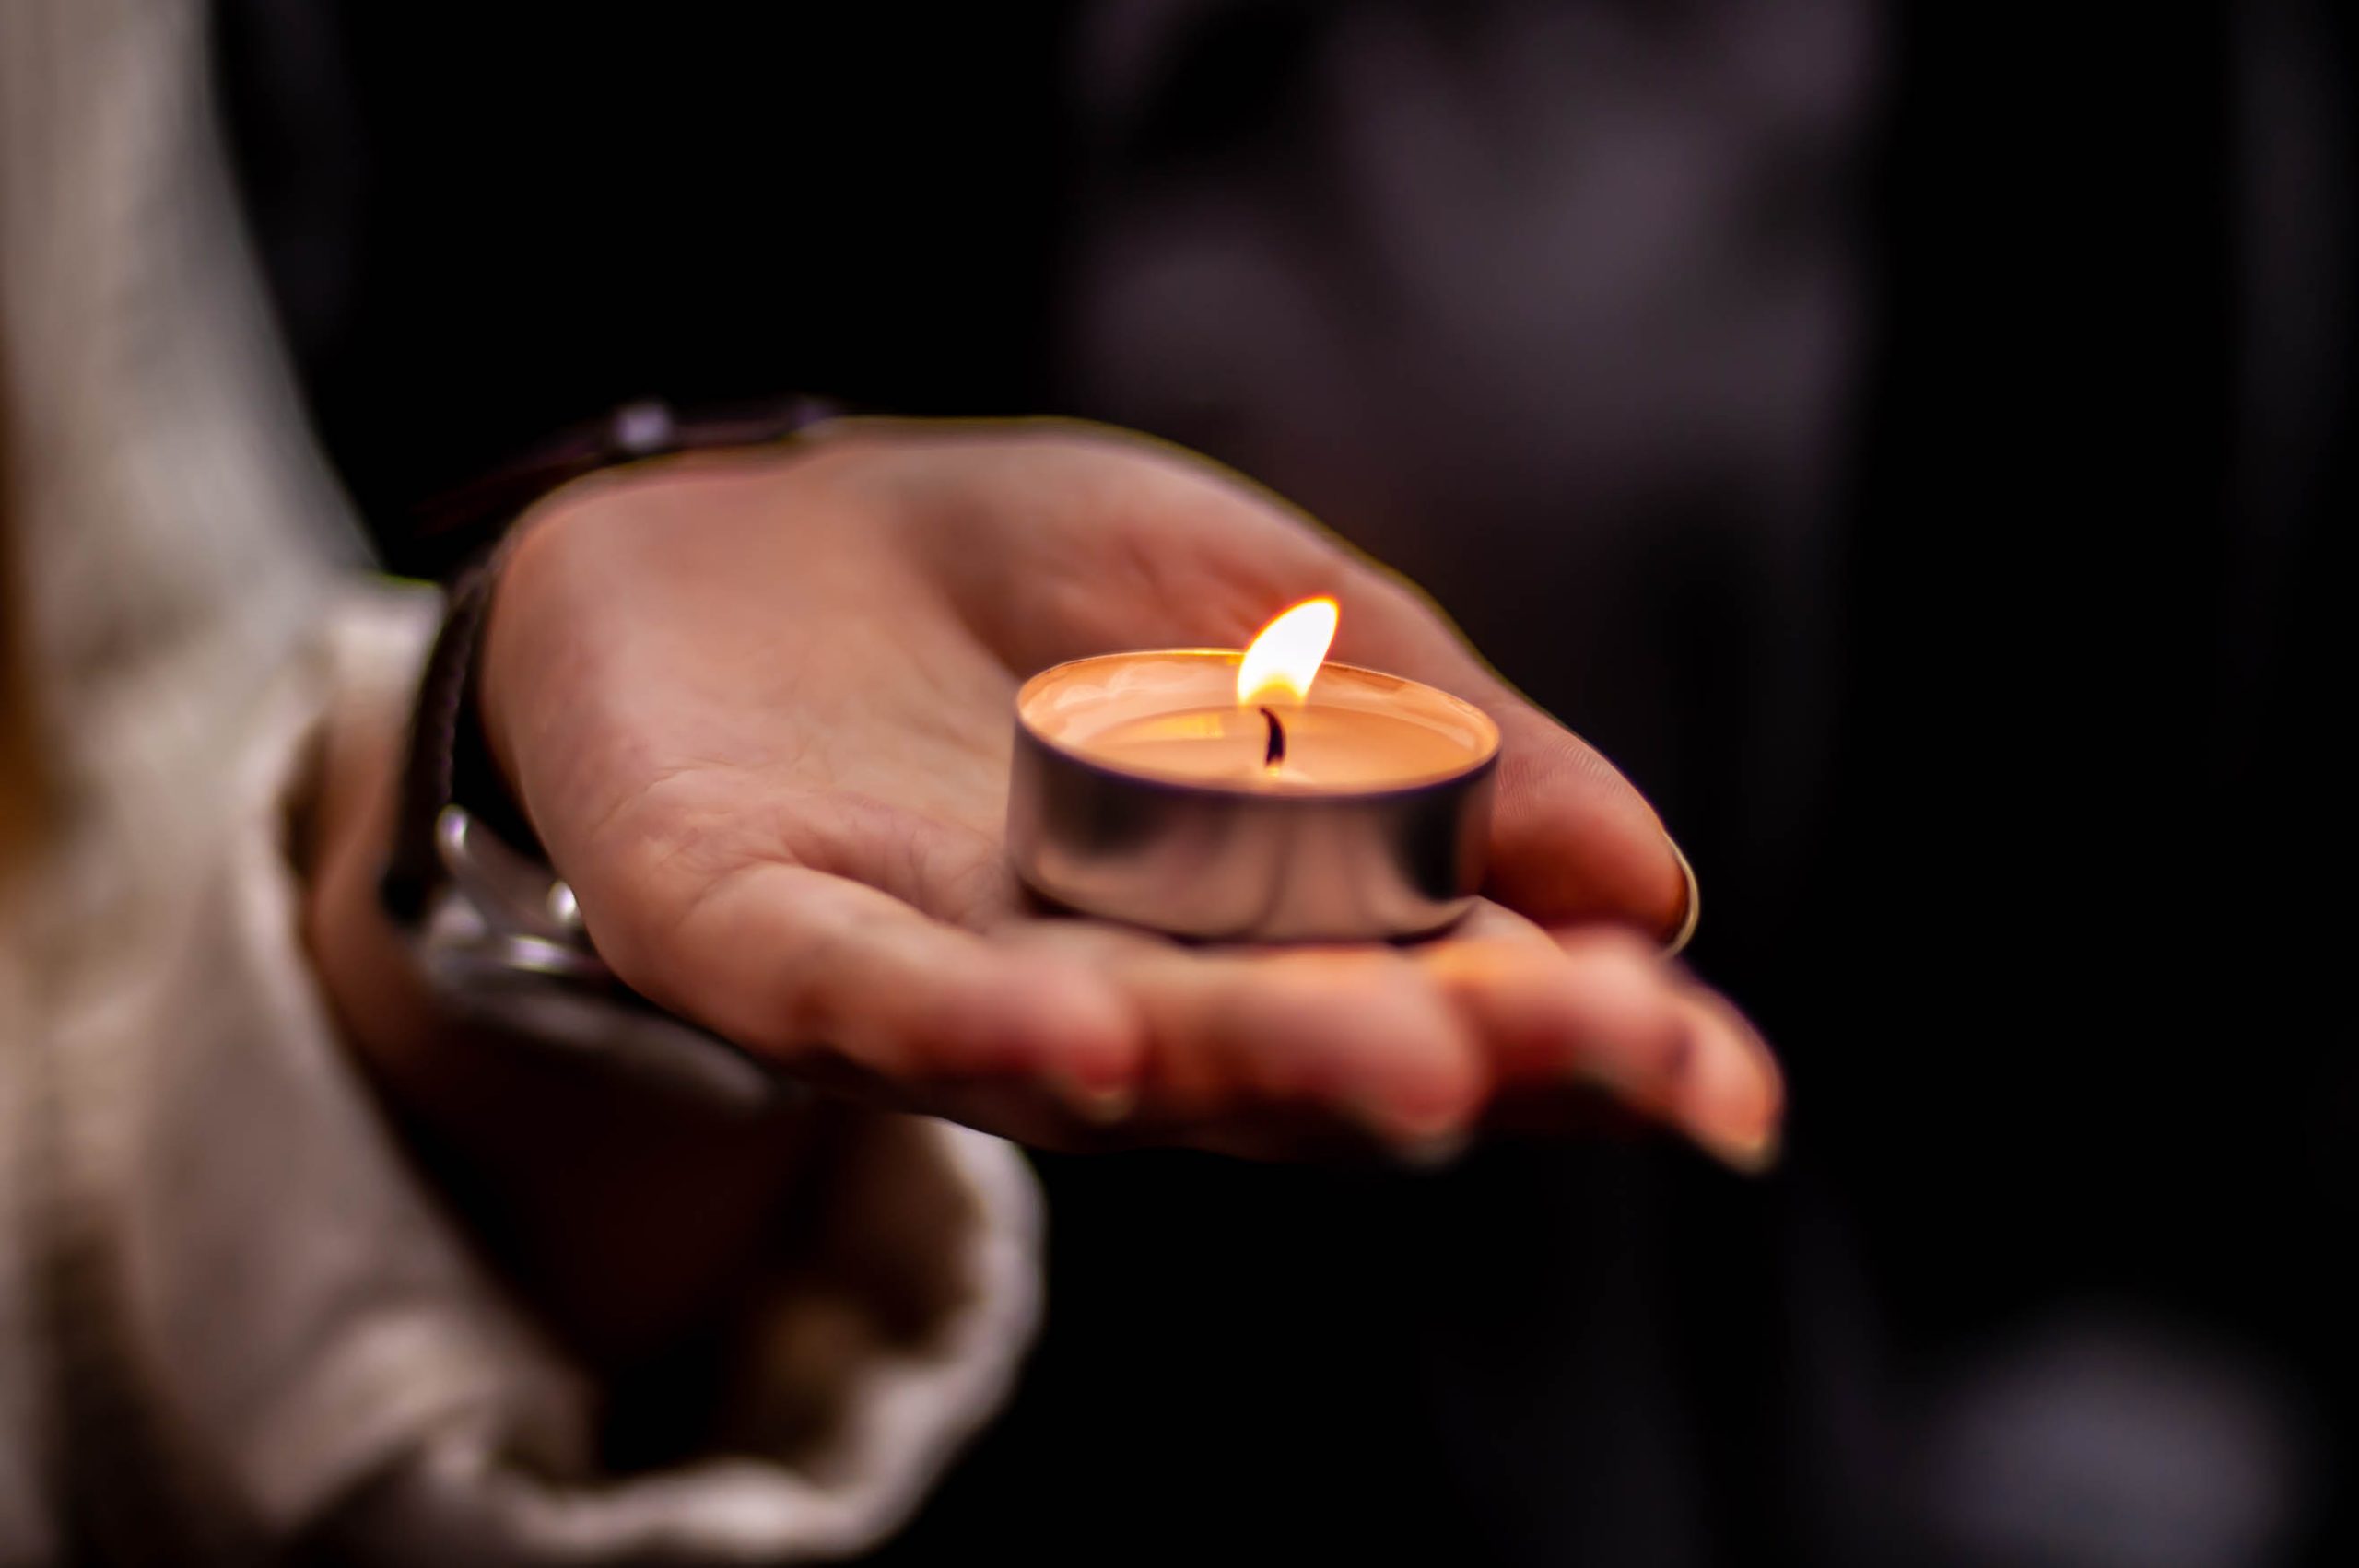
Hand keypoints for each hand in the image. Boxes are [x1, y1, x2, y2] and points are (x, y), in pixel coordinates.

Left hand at [477, 420, 1779, 1165]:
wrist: (738, 537)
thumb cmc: (1020, 586)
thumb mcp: (1262, 607)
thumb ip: (1436, 738)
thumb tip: (1653, 890)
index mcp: (1254, 929)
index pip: (1436, 1008)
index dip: (1580, 1049)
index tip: (1723, 1068)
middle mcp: (1116, 997)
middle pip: (1299, 1061)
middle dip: (1462, 1056)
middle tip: (1620, 1052)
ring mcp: (937, 985)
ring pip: (1114, 1059)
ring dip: (1259, 1066)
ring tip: (1416, 1063)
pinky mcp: (759, 942)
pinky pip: (869, 1006)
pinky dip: (974, 1028)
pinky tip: (1092, 1038)